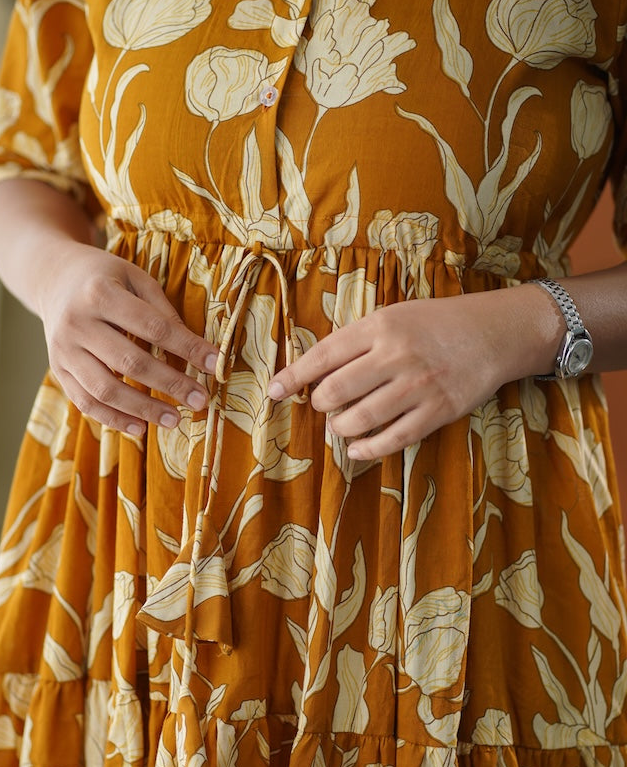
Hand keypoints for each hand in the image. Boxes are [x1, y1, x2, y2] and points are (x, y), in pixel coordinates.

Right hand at [40, 243, 218, 434]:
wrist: (53, 278)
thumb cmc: (105, 277)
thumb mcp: (135, 278)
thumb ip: (163, 311)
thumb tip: (195, 351)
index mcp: (99, 293)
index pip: (152, 326)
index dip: (186, 347)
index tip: (213, 364)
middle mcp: (76, 323)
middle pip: (129, 362)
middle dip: (170, 384)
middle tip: (200, 400)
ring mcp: (63, 350)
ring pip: (105, 390)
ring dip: (143, 409)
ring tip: (175, 420)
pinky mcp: (58, 370)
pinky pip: (86, 402)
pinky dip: (113, 419)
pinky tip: (141, 427)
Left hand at [267, 288, 562, 458]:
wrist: (493, 333)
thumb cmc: (434, 324)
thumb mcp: (393, 317)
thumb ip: (357, 341)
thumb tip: (314, 372)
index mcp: (380, 326)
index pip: (325, 355)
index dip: (295, 376)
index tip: (274, 392)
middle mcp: (397, 355)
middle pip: (337, 390)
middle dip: (322, 404)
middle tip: (324, 405)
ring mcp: (418, 385)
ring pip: (362, 418)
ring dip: (341, 428)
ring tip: (340, 425)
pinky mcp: (438, 411)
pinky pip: (394, 438)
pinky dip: (369, 449)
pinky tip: (357, 449)